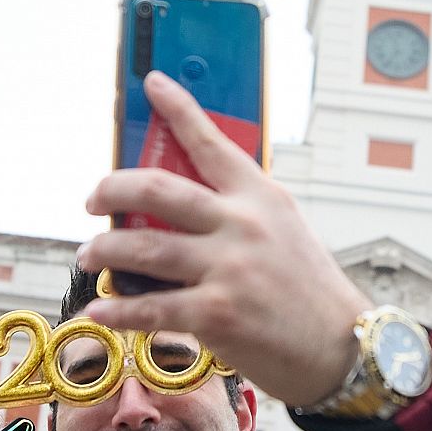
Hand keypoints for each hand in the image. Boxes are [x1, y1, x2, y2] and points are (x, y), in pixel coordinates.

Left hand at [76, 71, 365, 406]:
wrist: (343, 347)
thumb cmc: (310, 292)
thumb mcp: (285, 232)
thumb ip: (239, 214)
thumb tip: (178, 212)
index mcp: (260, 197)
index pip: (211, 141)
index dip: (177, 108)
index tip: (152, 83)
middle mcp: (242, 224)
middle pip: (157, 190)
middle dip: (112, 189)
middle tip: (93, 199)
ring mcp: (229, 268)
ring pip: (143, 248)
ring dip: (104, 250)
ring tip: (89, 254)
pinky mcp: (218, 313)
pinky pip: (152, 307)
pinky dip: (118, 308)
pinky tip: (100, 308)